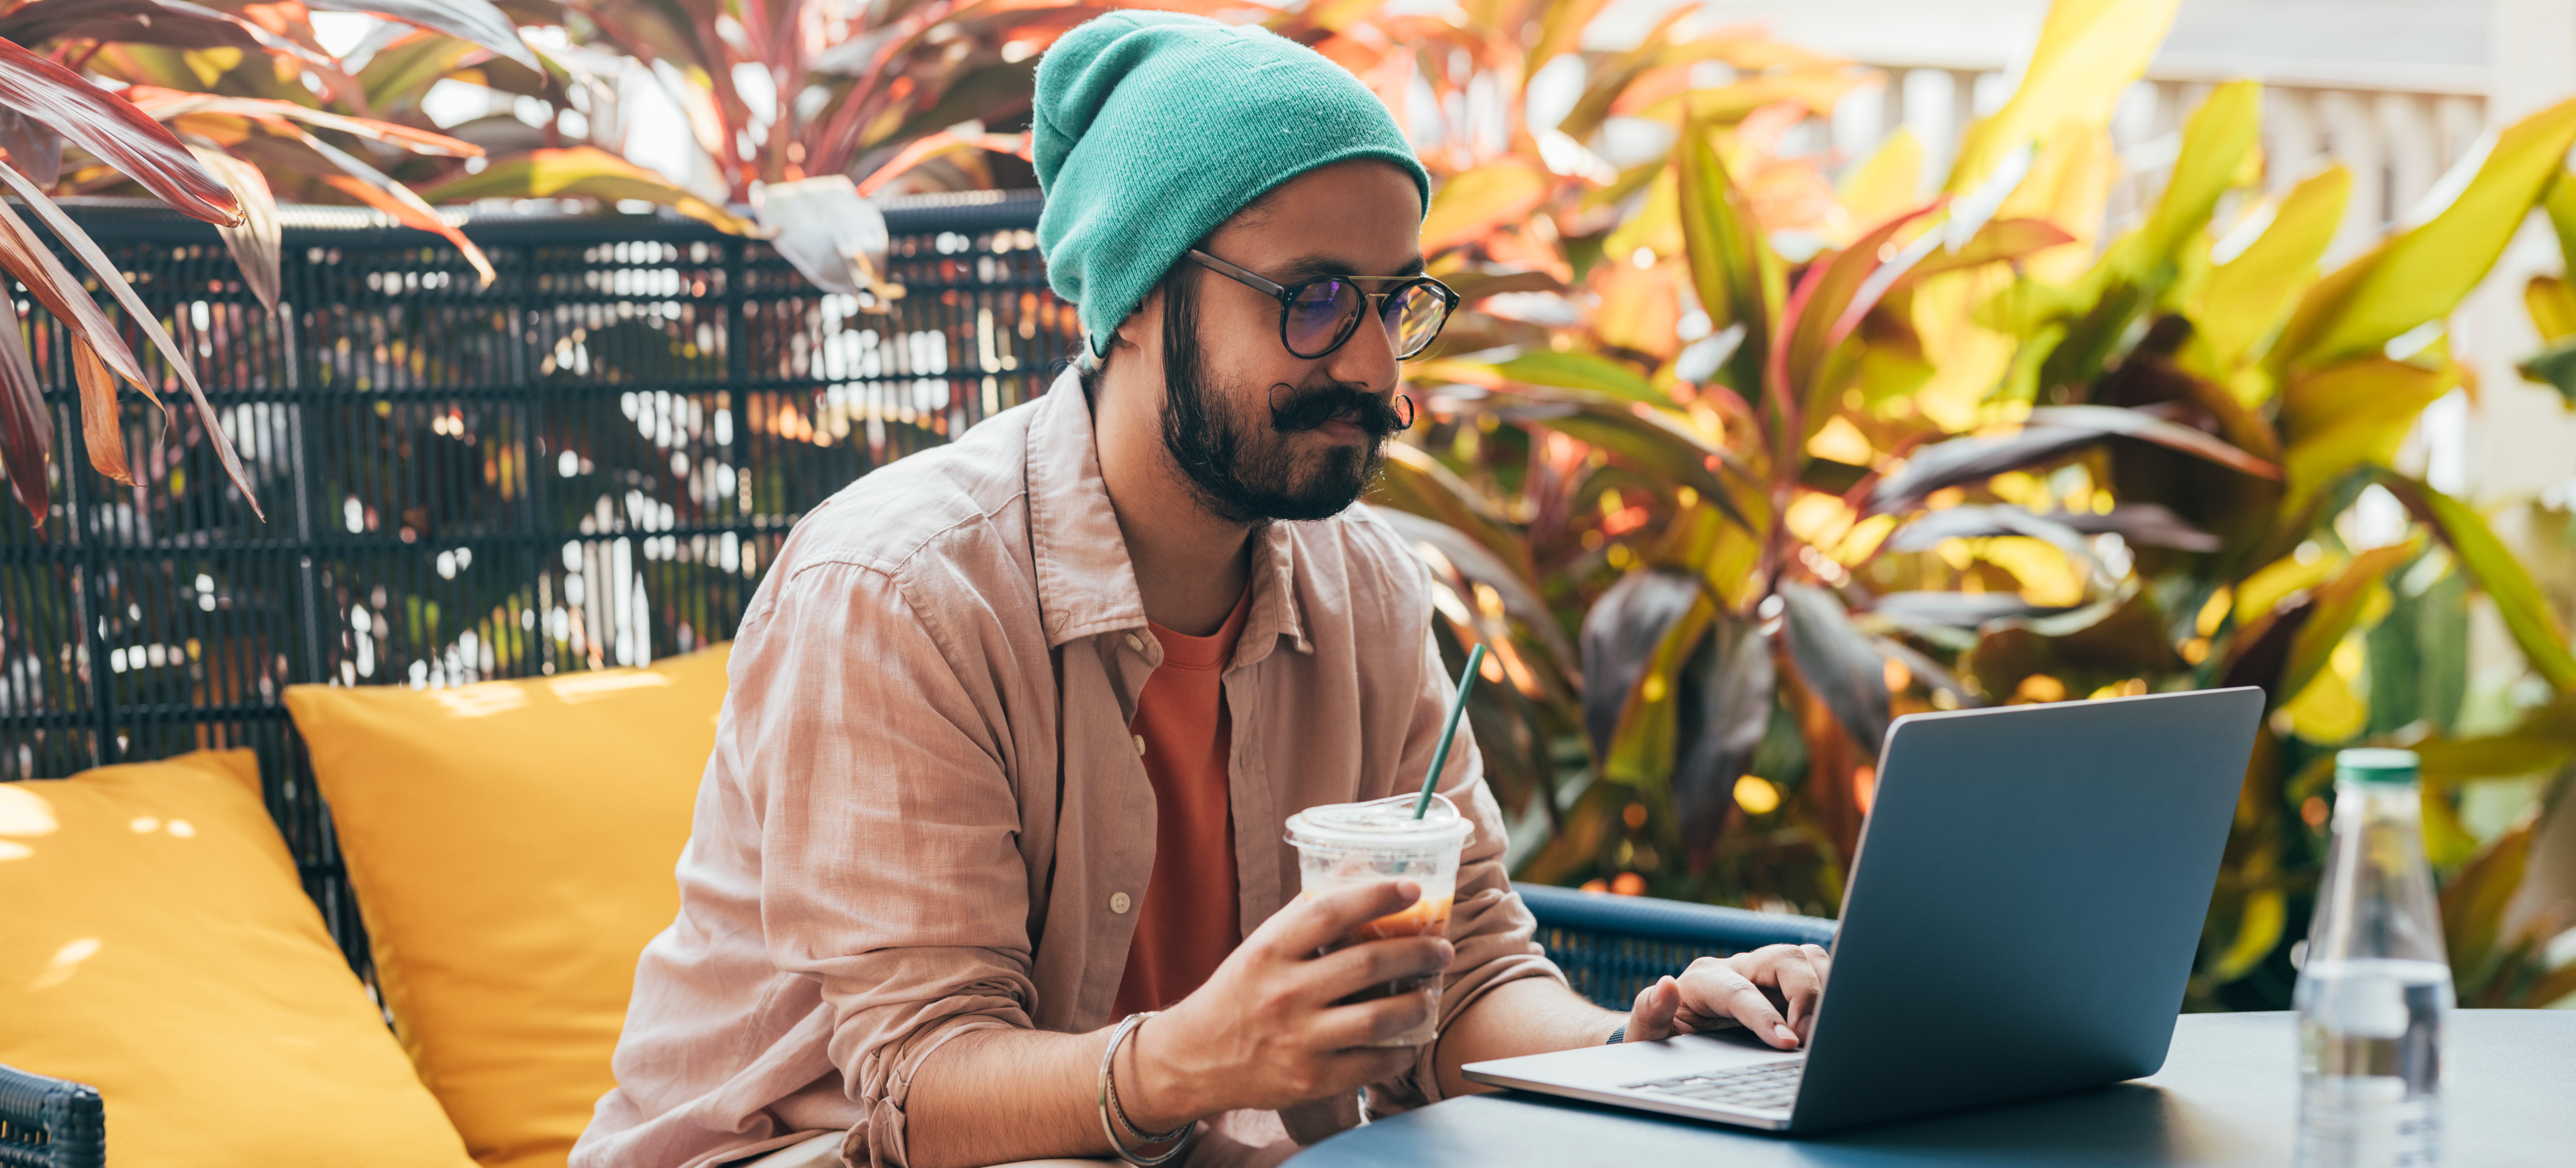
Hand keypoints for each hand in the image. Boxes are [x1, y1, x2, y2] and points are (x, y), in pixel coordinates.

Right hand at [1124, 879, 1454, 1127]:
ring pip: (1377, 1017)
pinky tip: (1408, 1041)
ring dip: (1416, 1004)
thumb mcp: (1261, 946)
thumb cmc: (1239, 993)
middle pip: (1367, 965)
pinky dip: (1398, 1051)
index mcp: (1269, 950)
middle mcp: (1283, 993)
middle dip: (1417, 953)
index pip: (1331, 913)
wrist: (1195, 1058)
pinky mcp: (1309, 1079)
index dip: (1376, 896)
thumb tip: (1359, 868)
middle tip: (1441, 949)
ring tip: (1429, 995)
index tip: (1412, 889)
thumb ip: (1307, 914)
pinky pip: (1370, 1064)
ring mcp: (1297, 1039)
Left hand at [1620, 944, 1831, 1050]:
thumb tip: (1665, 985)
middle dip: (1806, 995)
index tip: (1788, 1042)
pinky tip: (1835, 1020)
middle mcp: (1738, 968)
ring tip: (1827, 1029)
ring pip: (1808, 959)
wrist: (1669, 1033)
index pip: (1740, 991)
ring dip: (1825, 988)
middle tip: (1811, 1039)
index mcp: (1704, 979)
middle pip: (1785, 958)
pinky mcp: (1784, 984)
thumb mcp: (1646, 1031)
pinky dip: (1833, 990)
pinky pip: (1819, 972)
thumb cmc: (1660, 1035)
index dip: (1765, 1015)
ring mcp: (1764, 973)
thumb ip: (1650, 1011)